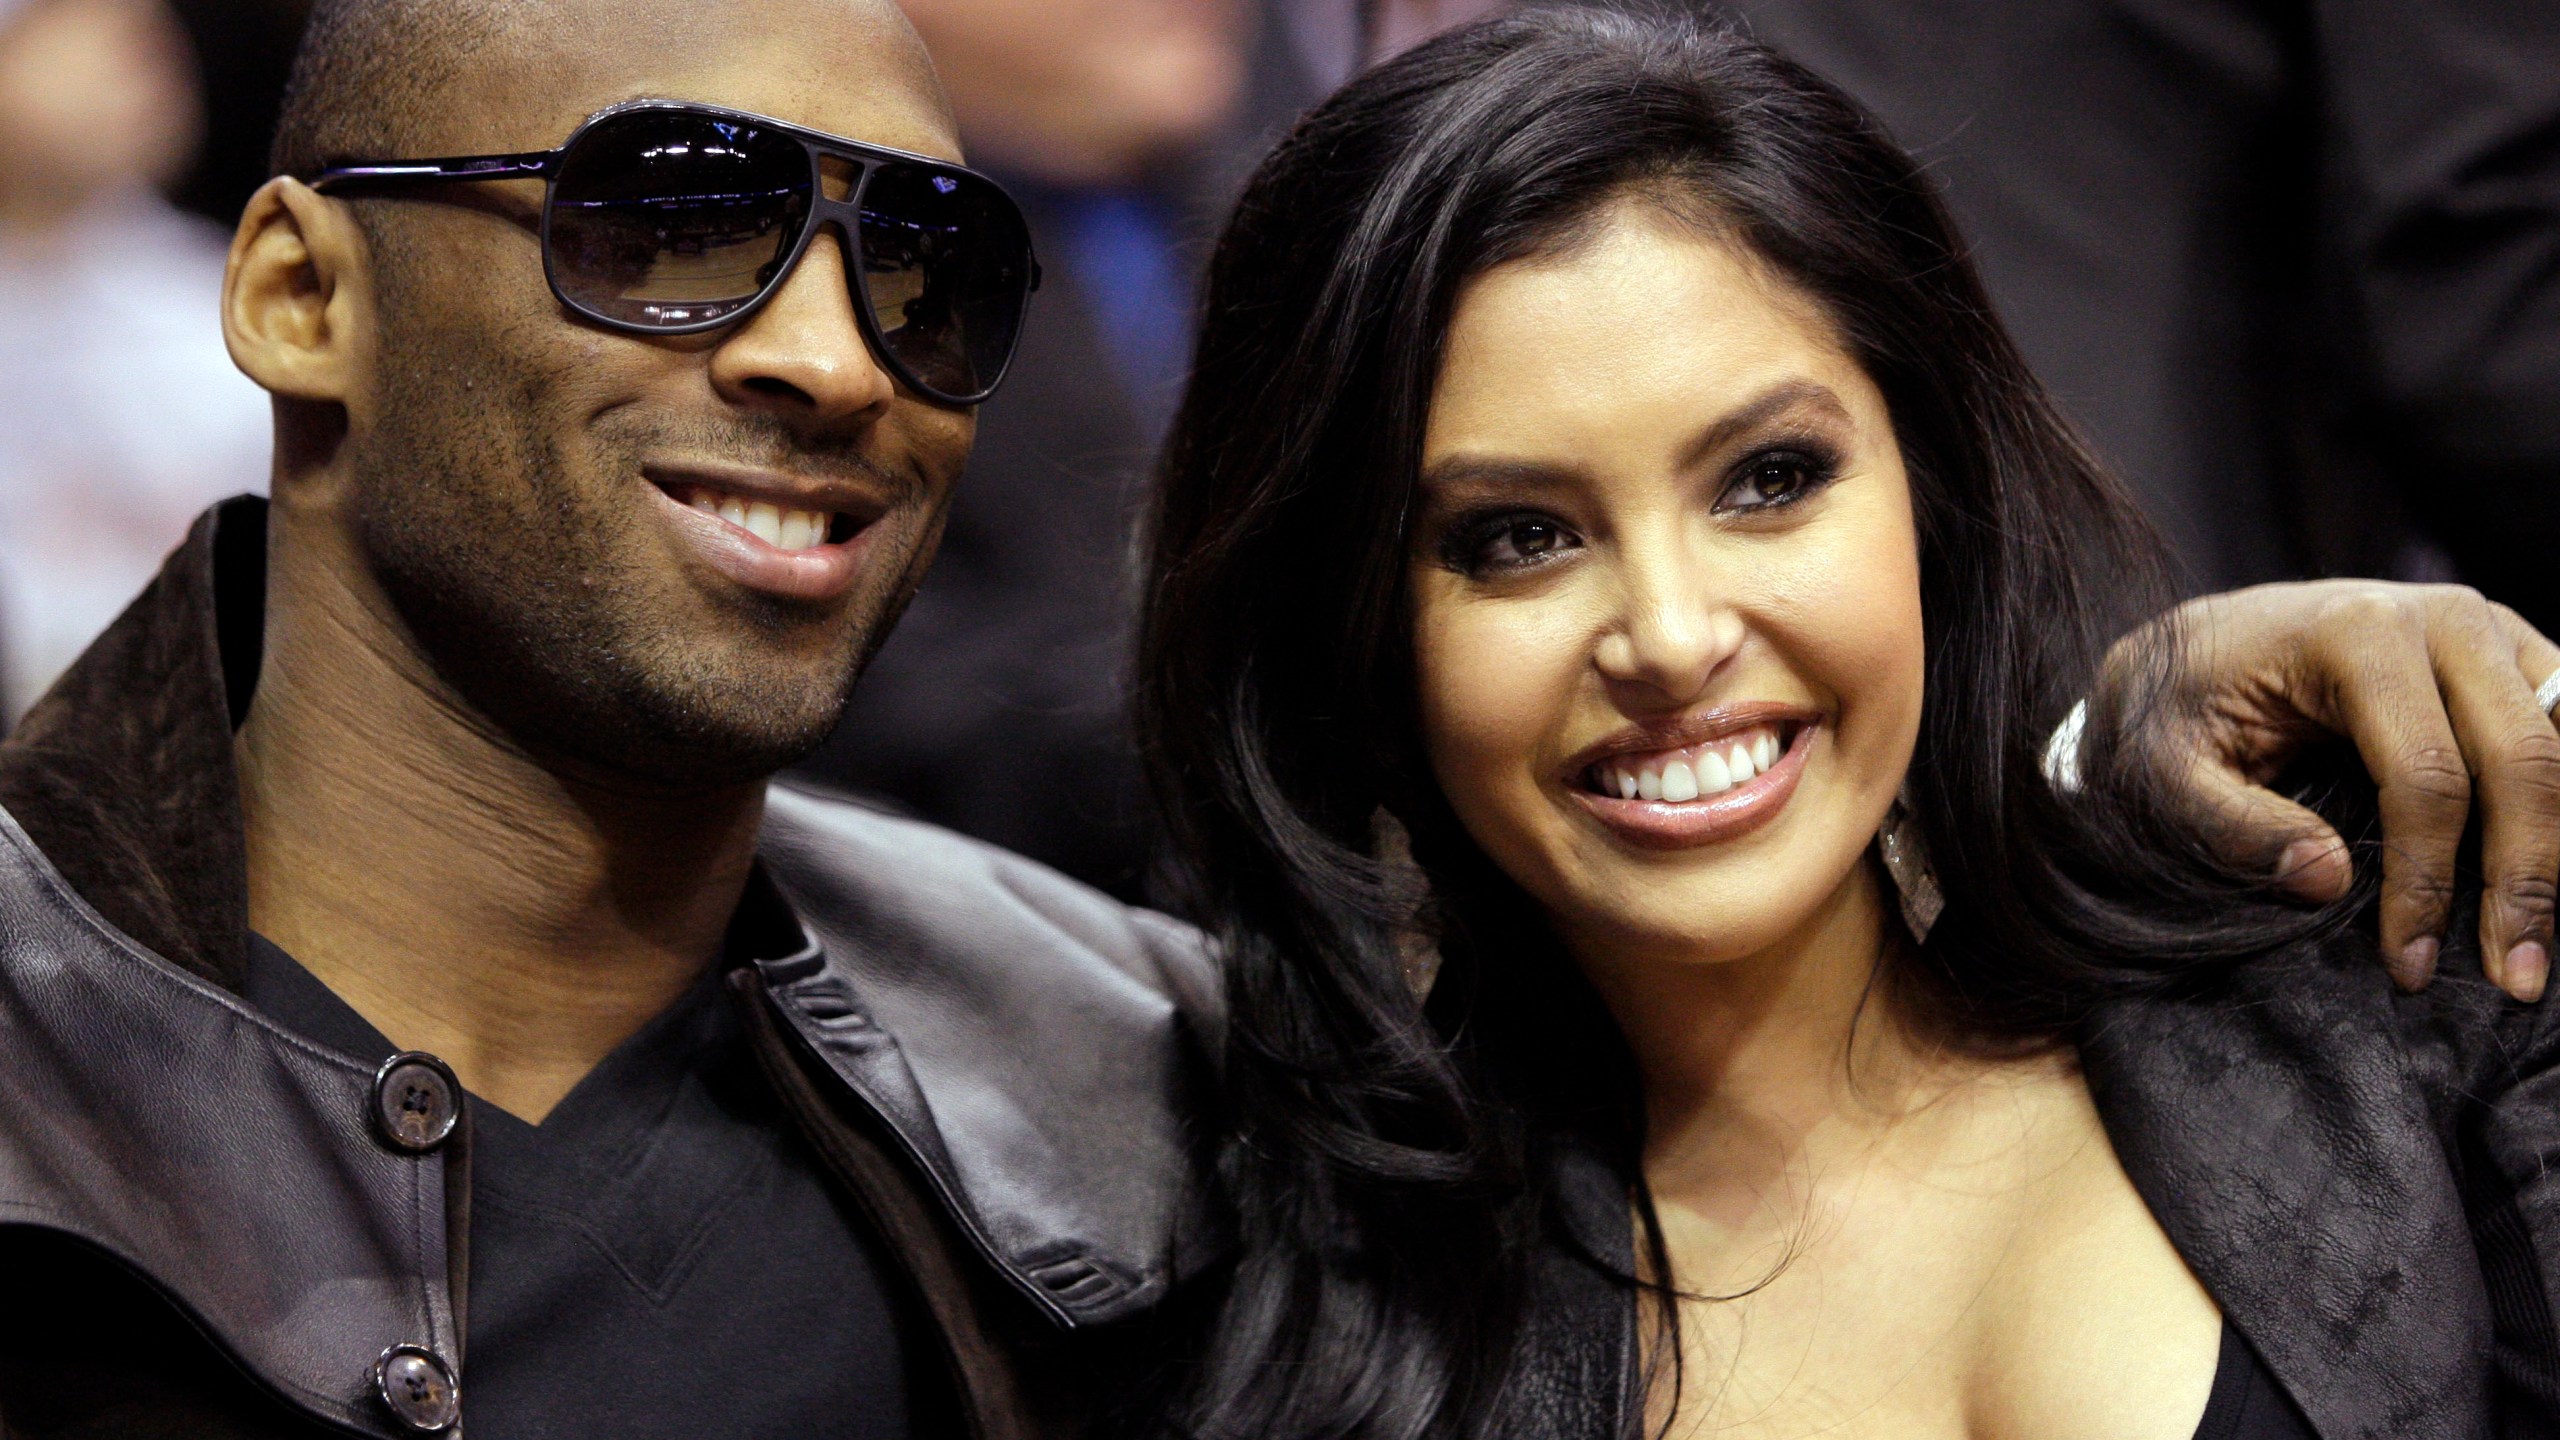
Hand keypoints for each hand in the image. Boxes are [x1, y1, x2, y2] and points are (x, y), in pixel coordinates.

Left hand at [2121, 581, 2559, 1000]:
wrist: (2197, 640)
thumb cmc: (2177, 706)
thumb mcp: (2164, 769)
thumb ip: (2235, 825)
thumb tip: (2329, 880)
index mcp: (2357, 633)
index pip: (2427, 777)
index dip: (2428, 880)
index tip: (2408, 960)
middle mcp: (2441, 616)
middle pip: (2524, 761)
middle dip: (2524, 878)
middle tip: (2514, 978)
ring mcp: (2488, 627)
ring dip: (2558, 850)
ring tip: (2537, 944)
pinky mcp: (2511, 650)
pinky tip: (2542, 873)